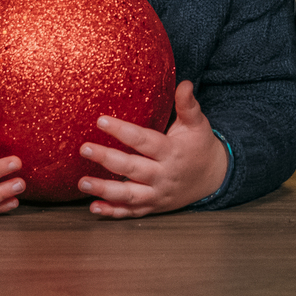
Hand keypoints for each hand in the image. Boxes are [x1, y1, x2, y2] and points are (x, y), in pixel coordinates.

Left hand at [78, 80, 228, 217]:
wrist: (213, 177)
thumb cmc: (200, 145)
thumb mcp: (197, 124)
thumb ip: (188, 105)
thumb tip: (184, 83)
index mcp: (172, 151)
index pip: (144, 141)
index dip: (122, 131)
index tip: (101, 120)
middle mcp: (163, 175)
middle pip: (132, 168)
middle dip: (107, 159)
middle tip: (85, 149)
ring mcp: (158, 193)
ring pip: (129, 194)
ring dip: (104, 190)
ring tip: (82, 183)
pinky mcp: (153, 207)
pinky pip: (131, 212)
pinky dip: (112, 212)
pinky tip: (94, 208)